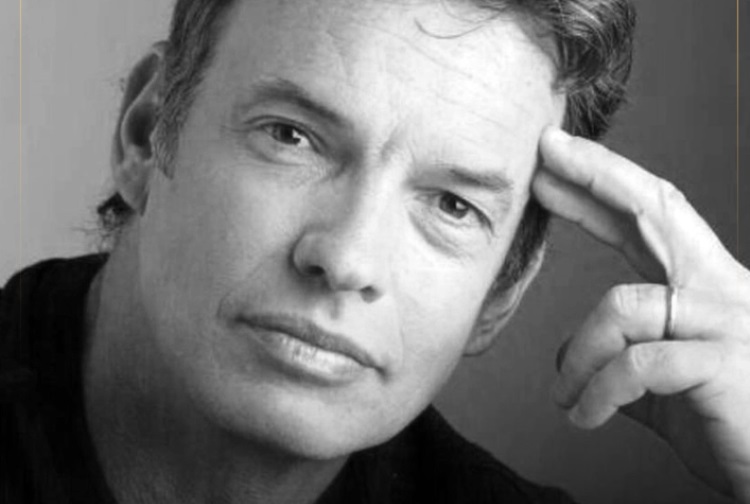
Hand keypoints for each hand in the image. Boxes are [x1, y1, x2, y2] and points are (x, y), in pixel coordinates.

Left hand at [533, 127, 749, 501]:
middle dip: (596, 176)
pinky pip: (636, 364)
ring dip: (579, 358)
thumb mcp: (666, 387)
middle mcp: (721, 292)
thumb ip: (625, 362)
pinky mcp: (725, 362)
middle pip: (655, 210)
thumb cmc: (730, 428)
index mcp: (704, 290)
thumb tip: (571, 358)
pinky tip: (585, 415)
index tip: (556, 161)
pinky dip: (599, 392)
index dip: (602, 186)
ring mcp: (727, 322)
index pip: (649, 219)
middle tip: (545, 152)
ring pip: (621, 307)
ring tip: (565, 397)